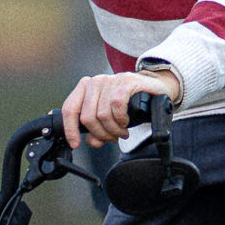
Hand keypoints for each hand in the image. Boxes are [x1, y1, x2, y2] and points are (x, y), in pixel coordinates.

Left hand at [62, 68, 180, 148]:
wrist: (154, 89)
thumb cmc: (129, 103)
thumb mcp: (109, 118)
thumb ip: (96, 130)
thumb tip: (92, 141)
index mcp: (85, 88)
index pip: (70, 108)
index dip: (70, 129)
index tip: (75, 144)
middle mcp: (95, 81)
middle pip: (87, 117)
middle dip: (100, 134)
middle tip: (111, 138)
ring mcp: (110, 80)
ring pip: (102, 115)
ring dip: (113, 130)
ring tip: (121, 132)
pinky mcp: (125, 82)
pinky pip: (116, 106)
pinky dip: (121, 120)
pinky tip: (125, 122)